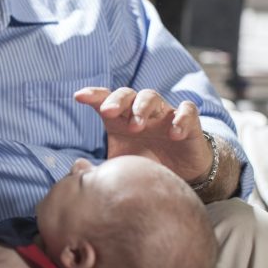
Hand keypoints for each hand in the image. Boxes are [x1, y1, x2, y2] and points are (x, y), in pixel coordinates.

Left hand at [74, 86, 213, 184]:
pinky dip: (181, 118)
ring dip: (142, 108)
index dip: (93, 95)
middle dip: (116, 100)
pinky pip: (187, 111)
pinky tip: (174, 133)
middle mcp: (140, 111)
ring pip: (152, 97)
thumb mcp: (121, 166)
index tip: (78, 97)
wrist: (184, 174)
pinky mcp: (189, 122)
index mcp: (121, 118)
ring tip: (136, 126)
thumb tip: (78, 173)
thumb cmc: (147, 163)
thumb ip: (101, 167)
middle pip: (127, 94)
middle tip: (108, 112)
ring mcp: (164, 114)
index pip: (105, 100)